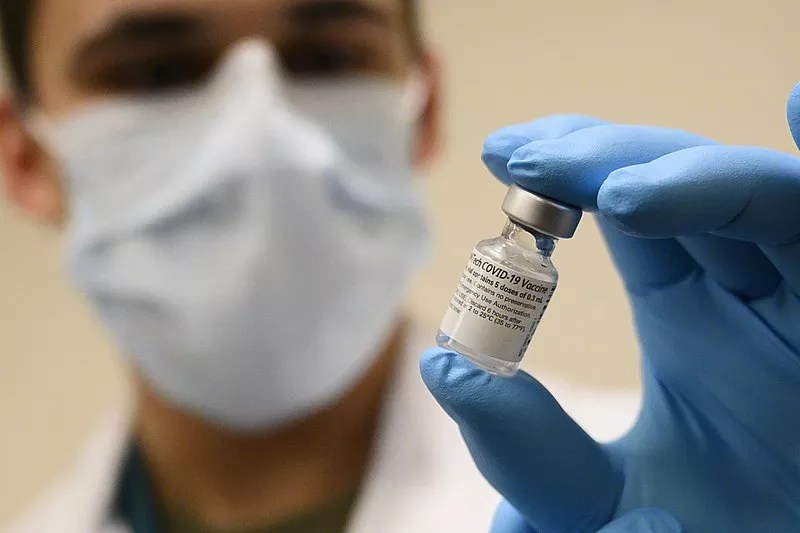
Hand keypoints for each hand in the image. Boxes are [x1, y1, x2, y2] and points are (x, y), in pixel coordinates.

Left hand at [422, 84, 799, 531]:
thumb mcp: (586, 501)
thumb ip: (523, 447)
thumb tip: (441, 366)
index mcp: (687, 314)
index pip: (628, 207)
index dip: (569, 170)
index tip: (505, 154)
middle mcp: (747, 289)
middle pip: (679, 182)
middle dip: (604, 159)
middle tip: (527, 159)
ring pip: (755, 195)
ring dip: (688, 174)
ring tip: (617, 195)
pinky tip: (798, 104)